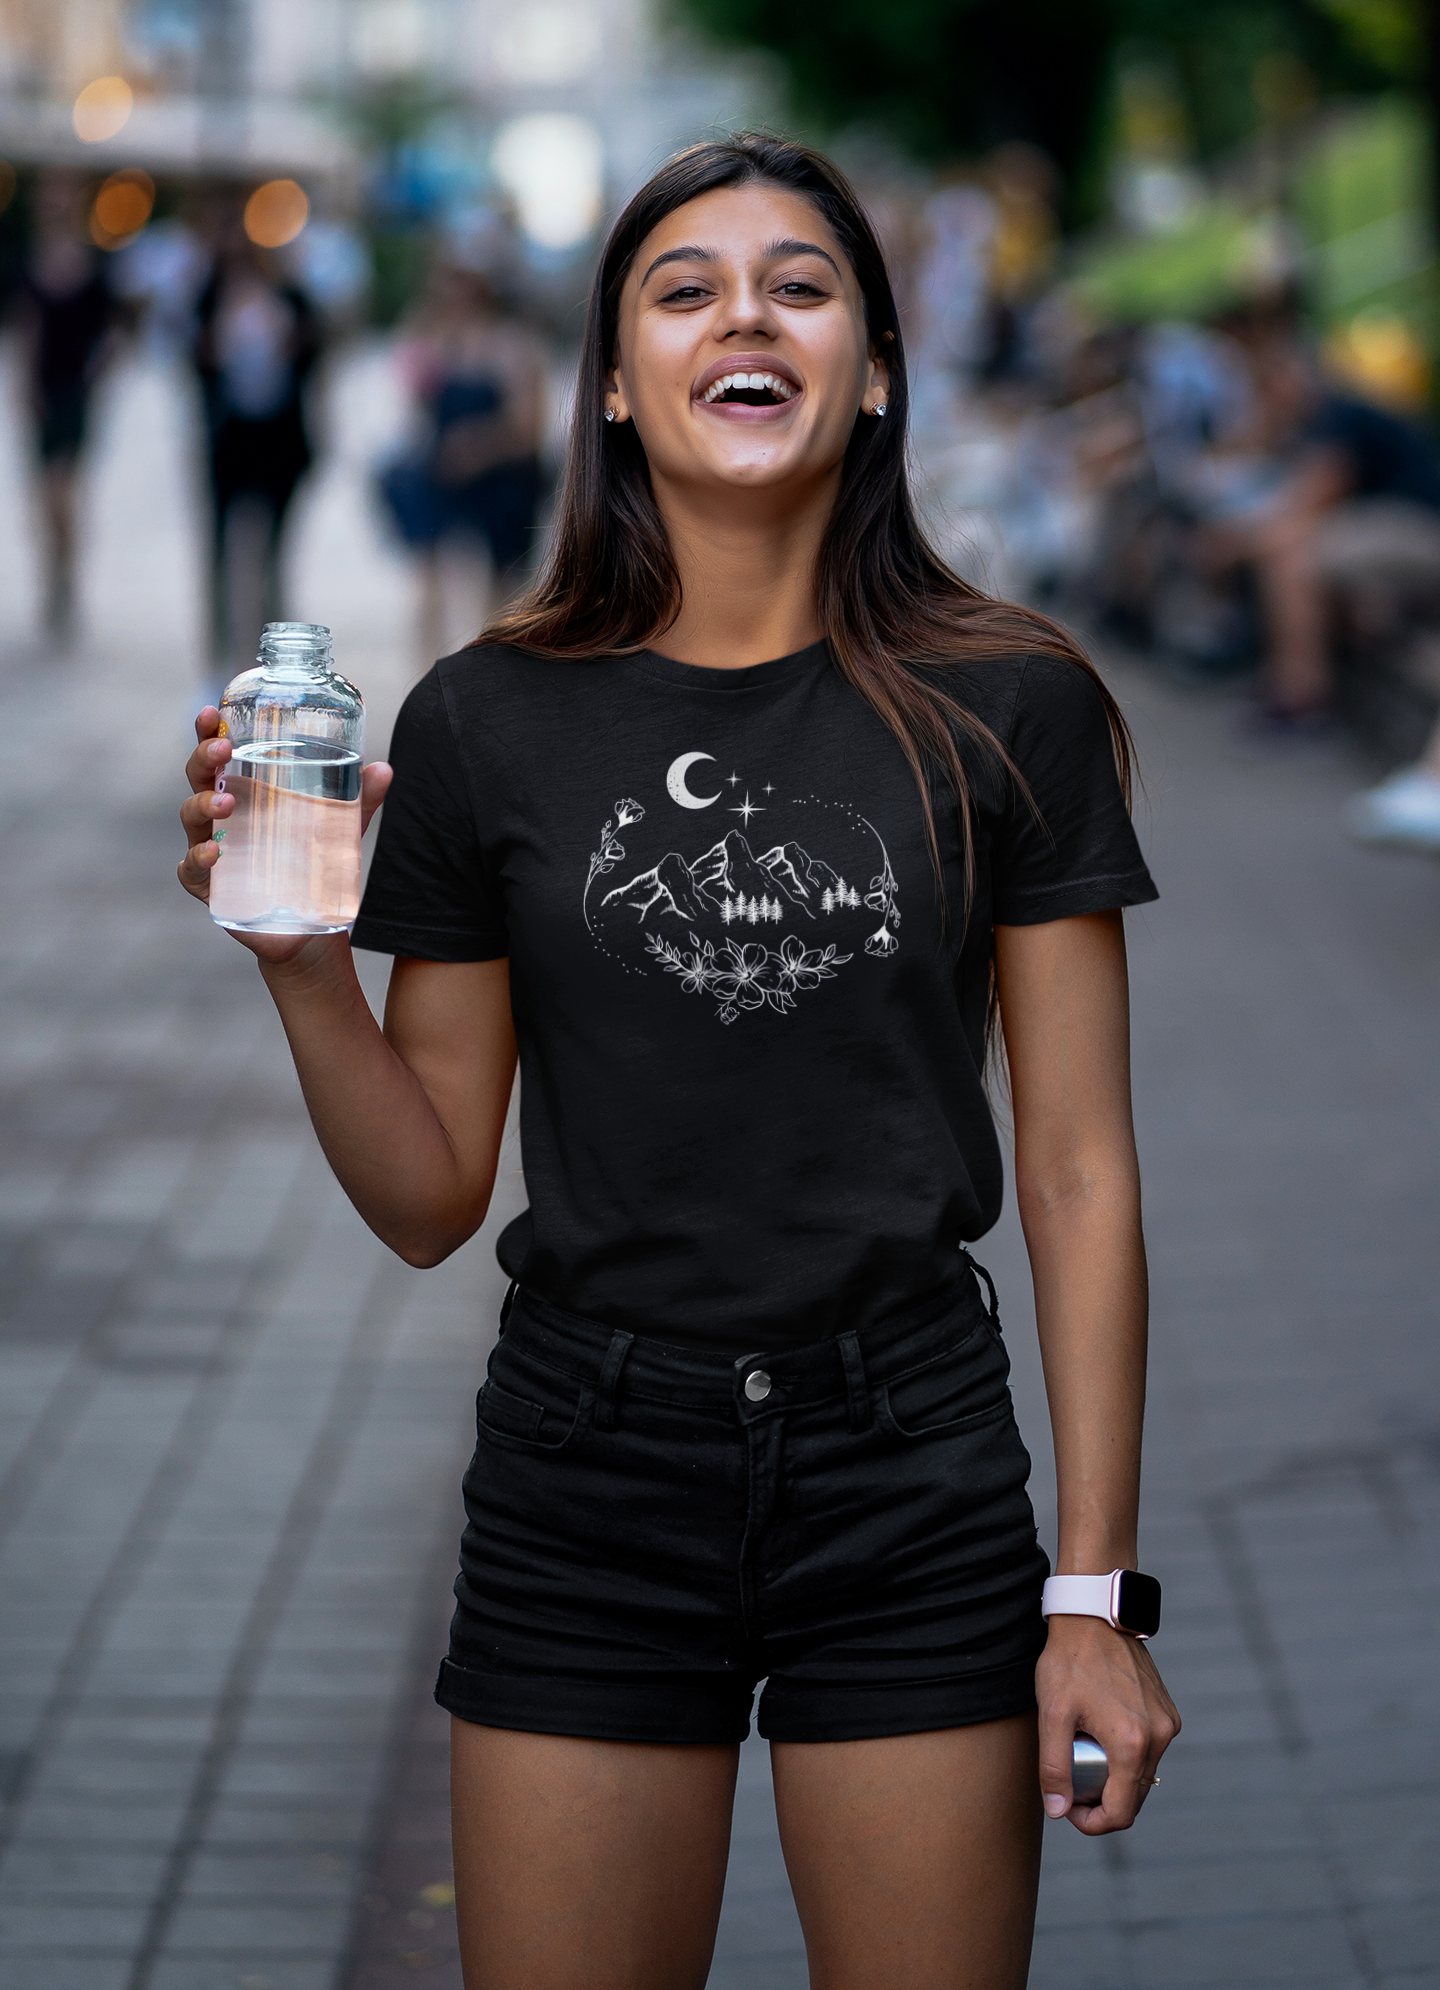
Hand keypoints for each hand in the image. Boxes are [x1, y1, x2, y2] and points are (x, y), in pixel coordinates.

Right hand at [178, 706, 392, 966]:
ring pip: (191, 818)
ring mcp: (210, 850)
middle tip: (223, 750)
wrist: (311, 927)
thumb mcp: (339, 829)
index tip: (211, 712)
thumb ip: (358, 801)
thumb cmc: (315, 866)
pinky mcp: (210, 887)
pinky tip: (215, 851)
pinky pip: (191, 868)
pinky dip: (199, 857)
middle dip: (203, 759)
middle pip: (197, 778)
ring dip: (204, 804)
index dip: (206, 733)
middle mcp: (220, 817)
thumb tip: (384, 768)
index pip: (218, 756)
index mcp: (244, 793)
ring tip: (228, 802)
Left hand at [1036, 1616, 1179, 1833]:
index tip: (1069, 1809)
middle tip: (1071, 1786)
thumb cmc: (1070, 1660)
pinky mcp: (1167, 1711)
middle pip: (1134, 1797)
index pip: (1121, 1812)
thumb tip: (1058, 1810)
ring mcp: (1167, 1724)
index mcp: (1132, 1744)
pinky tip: (1101, 1736)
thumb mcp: (1052, 1714)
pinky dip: (1127, 1755)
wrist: (1095, 1614)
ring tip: (1084, 1756)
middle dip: (1103, 1802)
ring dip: (1115, 1778)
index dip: (1093, 1823)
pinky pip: (1149, 1749)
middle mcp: (1158, 1738)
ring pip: (1143, 1774)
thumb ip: (1055, 1767)